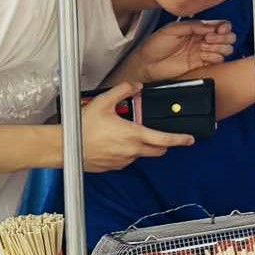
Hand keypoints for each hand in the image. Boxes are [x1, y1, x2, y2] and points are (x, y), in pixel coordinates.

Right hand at [80, 83, 195, 171]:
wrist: (64, 147)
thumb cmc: (82, 127)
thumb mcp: (103, 101)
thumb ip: (123, 90)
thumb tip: (136, 86)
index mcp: (134, 135)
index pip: (165, 139)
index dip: (180, 139)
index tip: (190, 139)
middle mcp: (131, 151)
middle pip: (158, 150)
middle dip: (162, 143)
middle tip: (156, 134)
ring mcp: (123, 161)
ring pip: (141, 155)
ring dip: (141, 146)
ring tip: (124, 134)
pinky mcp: (113, 168)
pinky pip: (127, 160)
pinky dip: (126, 152)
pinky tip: (113, 143)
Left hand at [114, 21, 235, 83]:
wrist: (147, 63)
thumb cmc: (155, 45)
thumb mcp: (173, 29)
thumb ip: (193, 26)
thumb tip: (211, 26)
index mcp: (196, 28)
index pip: (219, 25)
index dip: (224, 26)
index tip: (220, 29)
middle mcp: (202, 40)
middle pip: (227, 37)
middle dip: (223, 37)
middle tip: (209, 39)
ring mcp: (202, 52)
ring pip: (225, 49)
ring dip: (219, 47)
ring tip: (205, 47)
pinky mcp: (201, 65)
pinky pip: (217, 61)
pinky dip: (215, 57)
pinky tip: (204, 55)